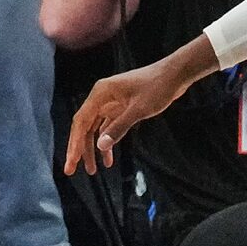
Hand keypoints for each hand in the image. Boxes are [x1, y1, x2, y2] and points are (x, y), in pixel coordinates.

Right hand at [65, 41, 207, 172]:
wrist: (174, 75)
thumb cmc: (157, 87)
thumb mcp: (138, 110)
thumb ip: (118, 128)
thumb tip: (100, 146)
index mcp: (101, 93)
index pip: (81, 121)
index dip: (74, 143)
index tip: (72, 162)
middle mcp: (102, 97)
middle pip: (84, 126)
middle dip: (79, 148)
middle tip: (73, 170)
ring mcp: (111, 102)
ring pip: (95, 128)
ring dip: (92, 148)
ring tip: (92, 170)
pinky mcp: (121, 107)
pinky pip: (108, 127)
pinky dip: (107, 142)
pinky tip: (108, 158)